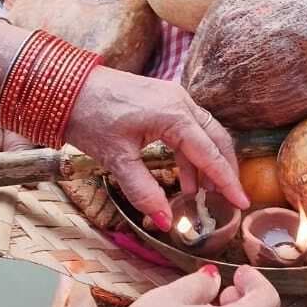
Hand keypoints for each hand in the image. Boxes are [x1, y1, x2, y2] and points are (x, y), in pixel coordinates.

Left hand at [66, 67, 248, 224]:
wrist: (64, 85)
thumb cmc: (90, 116)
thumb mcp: (117, 159)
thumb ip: (143, 191)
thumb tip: (165, 221)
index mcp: (174, 115)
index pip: (210, 153)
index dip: (226, 181)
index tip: (241, 203)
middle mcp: (181, 102)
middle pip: (216, 139)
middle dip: (224, 170)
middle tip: (228, 199)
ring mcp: (173, 98)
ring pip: (204, 133)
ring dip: (207, 162)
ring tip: (203, 194)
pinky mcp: (162, 100)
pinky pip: (188, 128)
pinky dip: (191, 153)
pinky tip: (184, 176)